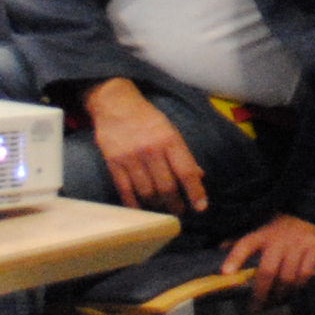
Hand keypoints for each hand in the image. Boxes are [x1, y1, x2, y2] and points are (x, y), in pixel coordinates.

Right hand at [80, 76, 211, 213]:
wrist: (115, 104)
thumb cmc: (148, 119)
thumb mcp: (171, 130)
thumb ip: (184, 154)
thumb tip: (199, 175)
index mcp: (170, 140)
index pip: (186, 172)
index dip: (195, 192)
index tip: (201, 207)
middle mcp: (151, 150)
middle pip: (166, 187)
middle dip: (175, 203)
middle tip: (178, 210)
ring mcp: (131, 158)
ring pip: (147, 192)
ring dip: (157, 205)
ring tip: (162, 208)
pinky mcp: (113, 163)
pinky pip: (125, 191)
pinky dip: (134, 204)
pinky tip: (141, 210)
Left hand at [224, 214, 314, 307]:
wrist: (310, 213)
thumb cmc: (280, 228)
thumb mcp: (260, 229)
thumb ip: (243, 241)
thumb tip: (220, 248)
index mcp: (262, 233)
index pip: (245, 244)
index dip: (234, 258)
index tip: (225, 273)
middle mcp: (279, 238)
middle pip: (267, 271)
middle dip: (261, 293)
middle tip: (257, 307)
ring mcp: (298, 243)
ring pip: (287, 277)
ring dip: (280, 293)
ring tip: (275, 301)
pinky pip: (305, 274)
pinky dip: (298, 285)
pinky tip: (294, 290)